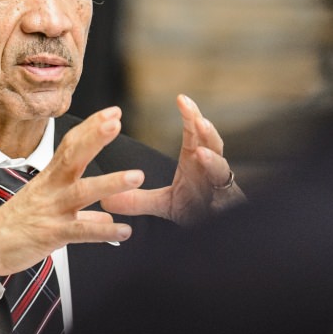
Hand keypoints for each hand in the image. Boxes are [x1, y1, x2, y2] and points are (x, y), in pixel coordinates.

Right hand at [0, 106, 144, 289]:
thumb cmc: (14, 227)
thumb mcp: (49, 213)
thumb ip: (84, 215)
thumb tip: (107, 218)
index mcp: (49, 179)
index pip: (70, 145)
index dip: (91, 128)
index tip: (112, 113)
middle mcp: (50, 189)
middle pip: (73, 157)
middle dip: (95, 138)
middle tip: (115, 122)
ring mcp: (51, 210)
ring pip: (82, 192)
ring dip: (110, 183)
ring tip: (137, 176)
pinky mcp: (51, 234)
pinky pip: (81, 231)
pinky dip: (103, 231)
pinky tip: (125, 230)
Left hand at [101, 94, 244, 225]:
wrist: (217, 236)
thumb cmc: (196, 211)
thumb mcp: (163, 204)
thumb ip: (137, 200)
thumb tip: (106, 200)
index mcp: (196, 163)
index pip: (194, 134)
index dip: (190, 116)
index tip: (181, 98)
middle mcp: (210, 170)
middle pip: (210, 143)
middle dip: (203, 128)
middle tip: (193, 114)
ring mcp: (219, 186)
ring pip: (220, 165)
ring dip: (211, 154)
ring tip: (200, 144)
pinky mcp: (226, 203)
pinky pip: (225, 190)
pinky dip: (219, 181)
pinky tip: (209, 172)